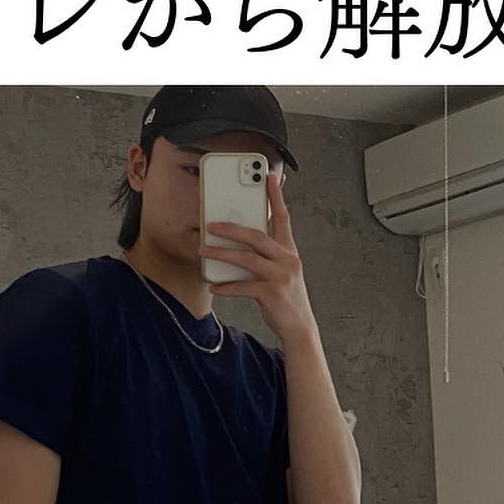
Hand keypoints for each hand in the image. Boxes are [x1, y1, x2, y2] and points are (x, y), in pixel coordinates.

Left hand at [199, 172, 314, 340]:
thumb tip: (237, 247)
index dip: (276, 197)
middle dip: (231, 228)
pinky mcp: (272, 293)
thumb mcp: (281, 273)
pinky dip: (226, 286)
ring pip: (247, 259)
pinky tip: (214, 285)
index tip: (270, 177)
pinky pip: (243, 286)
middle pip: (257, 236)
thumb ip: (265, 258)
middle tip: (210, 225)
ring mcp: (281, 276)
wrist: (299, 327)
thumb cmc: (286, 299)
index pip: (283, 218)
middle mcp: (287, 260)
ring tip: (203, 251)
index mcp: (289, 252)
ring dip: (222, 254)